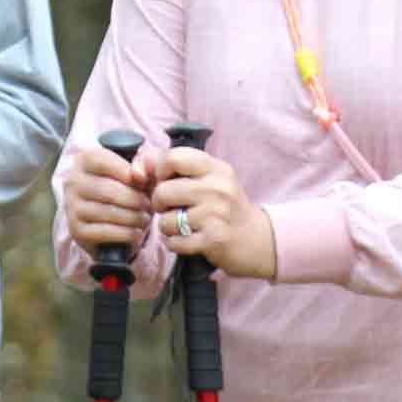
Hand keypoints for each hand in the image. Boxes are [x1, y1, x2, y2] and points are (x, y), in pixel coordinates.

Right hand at [61, 139, 153, 258]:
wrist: (105, 219)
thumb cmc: (125, 186)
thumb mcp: (136, 170)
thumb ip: (143, 163)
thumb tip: (139, 174)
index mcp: (84, 160)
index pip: (104, 163)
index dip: (128, 173)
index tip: (144, 183)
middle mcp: (73, 182)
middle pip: (108, 190)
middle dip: (135, 199)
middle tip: (148, 205)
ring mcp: (72, 207)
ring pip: (108, 212)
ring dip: (133, 218)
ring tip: (145, 219)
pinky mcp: (76, 231)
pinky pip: (105, 232)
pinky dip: (126, 234)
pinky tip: (137, 233)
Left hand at [151, 146, 275, 280]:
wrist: (258, 239)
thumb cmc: (227, 207)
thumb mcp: (211, 180)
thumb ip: (178, 167)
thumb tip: (142, 161)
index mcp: (216, 168)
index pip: (172, 157)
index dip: (159, 171)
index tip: (164, 181)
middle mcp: (217, 188)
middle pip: (164, 190)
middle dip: (159, 203)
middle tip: (169, 208)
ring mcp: (216, 215)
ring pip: (167, 220)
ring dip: (167, 227)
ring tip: (180, 226)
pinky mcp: (213, 240)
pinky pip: (175, 242)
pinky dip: (174, 243)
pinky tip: (186, 240)